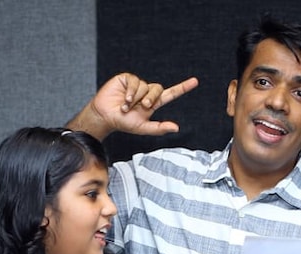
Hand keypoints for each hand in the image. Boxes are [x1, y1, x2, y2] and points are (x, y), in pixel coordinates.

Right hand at [71, 73, 198, 138]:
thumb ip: (159, 128)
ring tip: (127, 106)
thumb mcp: (142, 128)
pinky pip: (135, 81)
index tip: (195, 82)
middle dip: (151, 98)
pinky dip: (131, 92)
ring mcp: (137, 85)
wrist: (105, 116)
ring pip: (145, 86)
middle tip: (143, 107)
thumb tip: (176, 128)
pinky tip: (125, 99)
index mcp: (153, 103)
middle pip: (158, 89)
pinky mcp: (127, 79)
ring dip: (137, 98)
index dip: (182, 88)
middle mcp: (147, 92)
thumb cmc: (123, 123)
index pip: (171, 94)